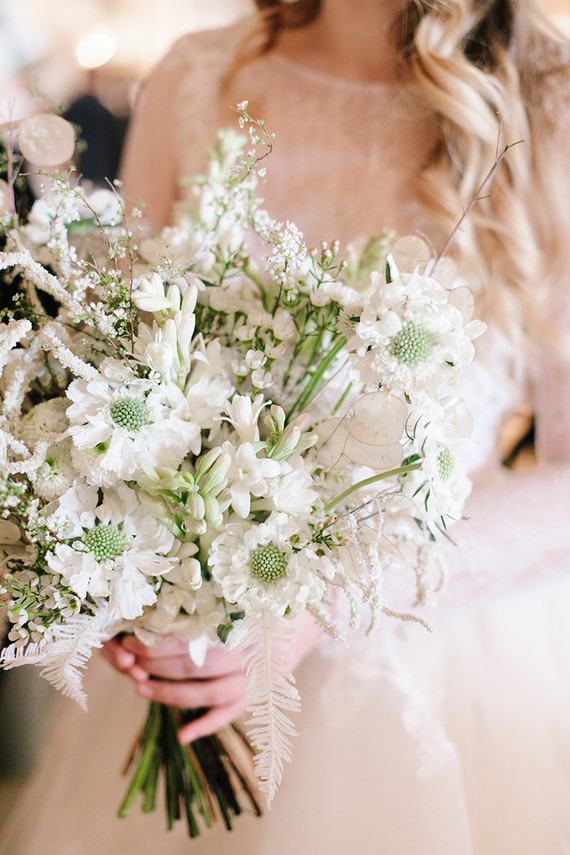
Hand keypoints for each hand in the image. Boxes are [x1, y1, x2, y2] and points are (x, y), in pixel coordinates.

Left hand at [101, 610, 323, 742]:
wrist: (311, 614)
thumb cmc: (269, 598)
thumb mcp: (242, 592)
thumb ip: (208, 602)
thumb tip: (160, 604)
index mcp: (239, 624)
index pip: (189, 638)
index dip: (157, 643)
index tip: (132, 639)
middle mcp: (248, 654)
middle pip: (194, 667)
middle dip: (156, 668)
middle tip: (129, 664)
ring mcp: (256, 679)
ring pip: (208, 694)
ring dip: (172, 696)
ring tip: (142, 689)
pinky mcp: (260, 695)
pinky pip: (231, 715)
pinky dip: (207, 726)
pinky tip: (182, 736)